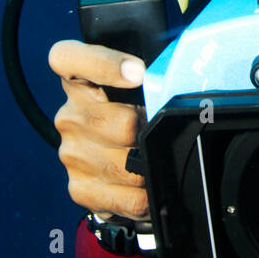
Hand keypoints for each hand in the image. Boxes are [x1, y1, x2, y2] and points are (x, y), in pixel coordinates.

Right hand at [48, 41, 150, 221]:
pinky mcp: (81, 189)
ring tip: (159, 158)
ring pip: (127, 164)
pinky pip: (128, 198)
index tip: (138, 72)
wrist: (120, 160)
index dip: (103, 64)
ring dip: (151, 165)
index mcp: (78, 80)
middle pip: (120, 123)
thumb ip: (154, 74)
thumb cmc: (135, 112)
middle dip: (151, 131)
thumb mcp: (141, 86)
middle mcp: (69, 117)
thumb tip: (190, 77)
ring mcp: (72, 154)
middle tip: (167, 131)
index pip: (68, 59)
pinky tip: (152, 186)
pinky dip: (148, 196)